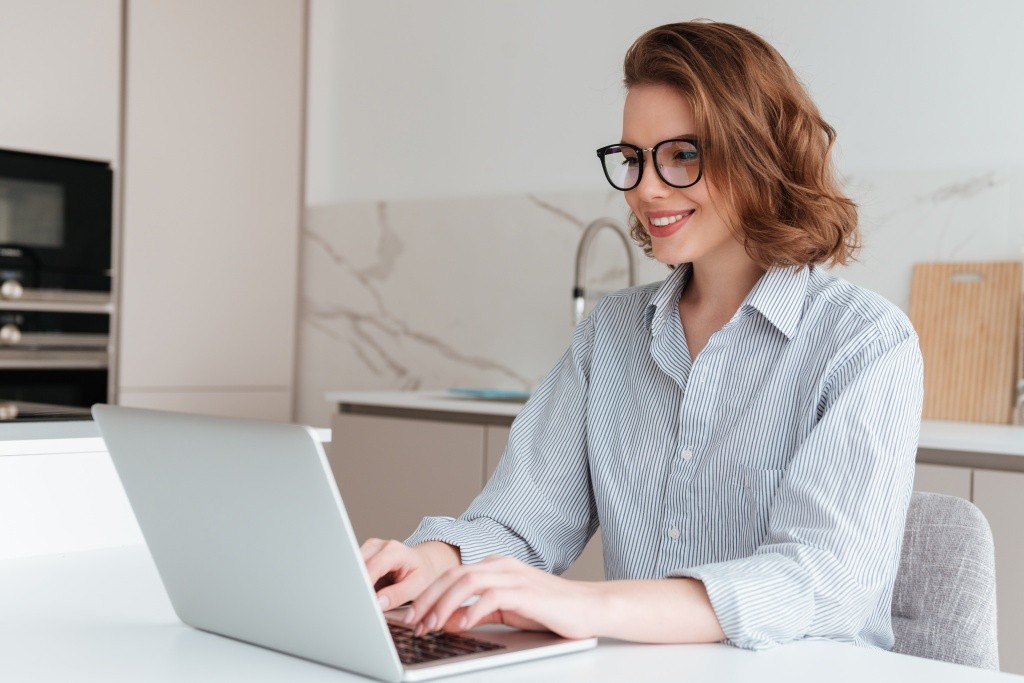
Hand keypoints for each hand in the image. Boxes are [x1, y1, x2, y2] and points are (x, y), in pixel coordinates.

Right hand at [360, 538, 460, 610]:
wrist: (425, 562)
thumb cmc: (423, 572)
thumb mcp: (418, 585)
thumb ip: (398, 594)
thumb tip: (378, 603)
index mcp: (394, 550)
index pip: (372, 567)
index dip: (365, 585)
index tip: (362, 602)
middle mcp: (378, 546)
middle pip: (357, 566)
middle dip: (356, 586)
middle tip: (360, 605)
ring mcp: (368, 549)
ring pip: (351, 569)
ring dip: (355, 586)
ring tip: (364, 600)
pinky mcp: (363, 557)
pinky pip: (354, 572)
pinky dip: (357, 584)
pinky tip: (364, 593)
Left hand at [403, 555, 600, 639]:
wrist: (589, 607)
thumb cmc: (549, 609)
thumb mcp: (507, 610)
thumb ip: (479, 611)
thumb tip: (450, 621)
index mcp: (495, 566)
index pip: (452, 575)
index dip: (428, 595)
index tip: (412, 616)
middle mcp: (502, 566)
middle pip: (453, 575)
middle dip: (428, 599)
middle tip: (413, 622)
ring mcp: (514, 576)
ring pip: (467, 582)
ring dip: (444, 605)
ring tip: (431, 625)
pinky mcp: (526, 592)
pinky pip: (492, 597)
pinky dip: (472, 611)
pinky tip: (462, 625)